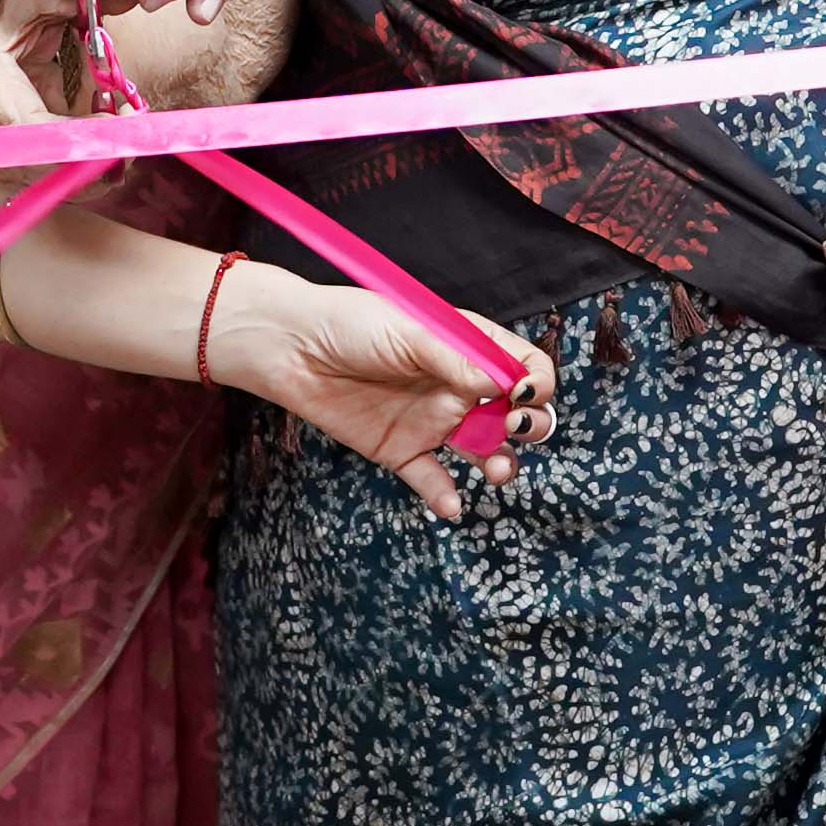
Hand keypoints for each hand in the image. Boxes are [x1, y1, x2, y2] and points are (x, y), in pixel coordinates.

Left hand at [208, 268, 547, 521]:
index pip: (523, 366)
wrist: (290, 348)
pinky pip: (433, 480)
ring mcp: (432, 421)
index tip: (520, 394)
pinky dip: (446, 496)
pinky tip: (449, 502)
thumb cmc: (349, 322)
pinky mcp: (401, 451)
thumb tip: (503, 385)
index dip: (536, 382)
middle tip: (513, 428)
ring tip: (494, 469)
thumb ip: (455, 360)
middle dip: (531, 426)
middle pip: (516, 414)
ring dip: (500, 464)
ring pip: (485, 452)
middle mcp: (458, 386)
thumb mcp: (408, 330)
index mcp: (467, 348)